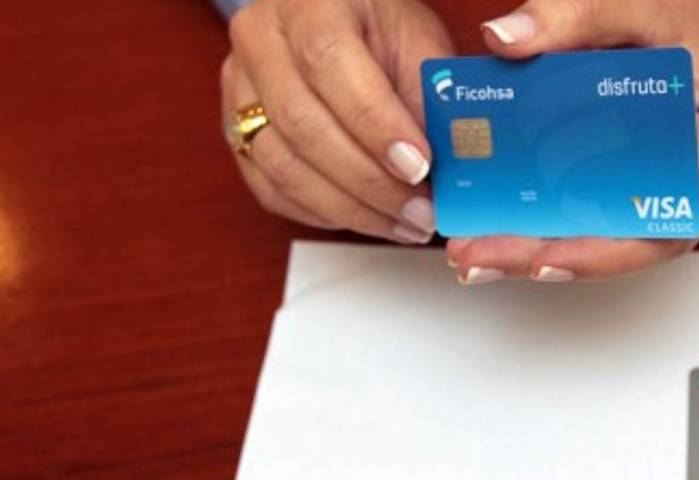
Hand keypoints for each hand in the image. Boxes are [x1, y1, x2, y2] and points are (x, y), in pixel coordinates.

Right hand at [221, 0, 453, 243]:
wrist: (338, 25)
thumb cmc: (382, 30)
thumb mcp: (419, 41)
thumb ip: (430, 95)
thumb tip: (449, 162)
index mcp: (309, 3)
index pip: (328, 61)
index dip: (374, 123)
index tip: (419, 165)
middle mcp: (261, 40)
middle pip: (301, 124)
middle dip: (369, 182)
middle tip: (421, 212)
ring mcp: (239, 89)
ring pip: (282, 166)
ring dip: (351, 208)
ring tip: (404, 224)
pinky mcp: (235, 133)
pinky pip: (272, 190)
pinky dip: (325, 214)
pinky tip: (370, 218)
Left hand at [447, 0, 698, 283]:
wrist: (695, 5)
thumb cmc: (682, 7)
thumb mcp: (628, 2)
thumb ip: (568, 16)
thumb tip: (503, 38)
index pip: (674, 219)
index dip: (612, 250)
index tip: (550, 258)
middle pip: (630, 242)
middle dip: (550, 255)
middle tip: (481, 257)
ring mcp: (671, 189)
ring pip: (608, 238)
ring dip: (539, 248)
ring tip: (473, 251)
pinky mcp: (638, 183)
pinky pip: (597, 213)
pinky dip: (547, 221)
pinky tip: (492, 223)